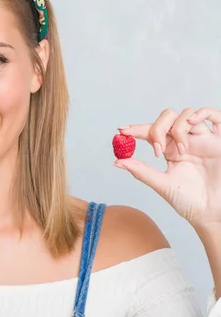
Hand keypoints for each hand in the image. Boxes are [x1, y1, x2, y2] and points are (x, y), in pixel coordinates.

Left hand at [114, 107, 220, 227]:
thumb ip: (141, 171)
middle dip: (158, 128)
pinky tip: (192, 123)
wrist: (212, 214)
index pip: (151, 132)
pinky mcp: (220, 141)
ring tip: (182, 151)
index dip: (136, 129)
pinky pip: (215, 116)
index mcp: (170, 150)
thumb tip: (117, 161)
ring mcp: (203, 139)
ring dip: (179, 128)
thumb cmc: (189, 202)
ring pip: (186, 114)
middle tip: (157, 148)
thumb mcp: (163, 185)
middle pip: (167, 117)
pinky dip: (203, 113)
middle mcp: (185, 141)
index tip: (121, 131)